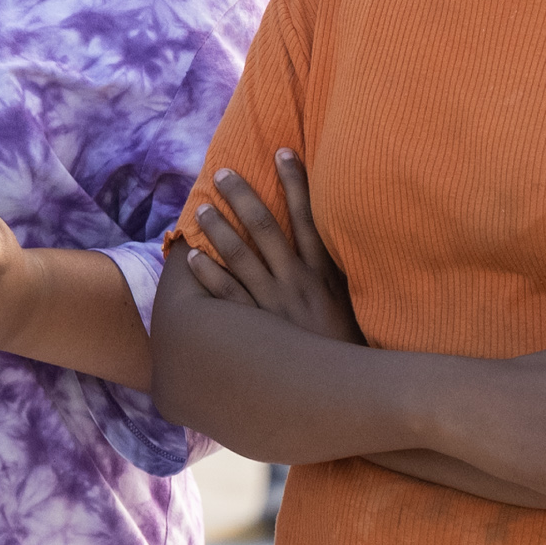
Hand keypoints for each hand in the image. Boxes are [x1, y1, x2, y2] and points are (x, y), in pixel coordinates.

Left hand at [181, 152, 361, 343]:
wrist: (353, 394)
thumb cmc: (350, 348)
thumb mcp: (353, 305)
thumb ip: (339, 273)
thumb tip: (332, 239)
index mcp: (325, 273)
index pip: (308, 216)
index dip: (296, 182)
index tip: (282, 150)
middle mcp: (299, 283)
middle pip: (266, 228)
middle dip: (243, 196)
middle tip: (221, 173)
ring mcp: (276, 306)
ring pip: (241, 258)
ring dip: (219, 229)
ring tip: (201, 208)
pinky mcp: (259, 331)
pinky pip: (228, 298)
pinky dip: (209, 275)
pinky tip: (192, 257)